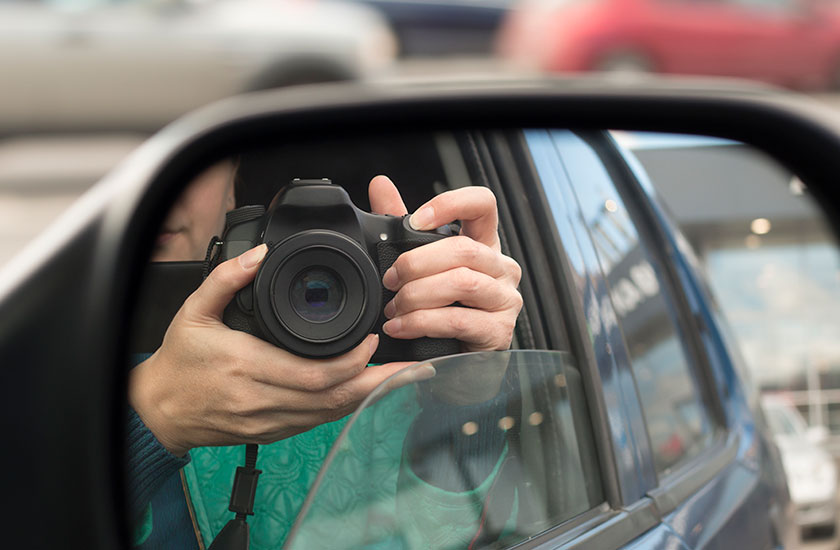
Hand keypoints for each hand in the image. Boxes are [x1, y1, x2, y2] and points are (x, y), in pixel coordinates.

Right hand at [129, 244, 412, 456]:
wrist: (158, 410)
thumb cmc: (178, 362)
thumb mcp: (193, 311)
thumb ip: (226, 279)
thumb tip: (258, 255)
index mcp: (246, 366)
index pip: (314, 373)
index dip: (352, 361)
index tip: (372, 339)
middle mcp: (262, 399)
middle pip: (333, 397)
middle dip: (376, 382)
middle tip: (410, 365)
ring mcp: (269, 421)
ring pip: (330, 415)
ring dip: (368, 397)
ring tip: (399, 379)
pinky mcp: (271, 432)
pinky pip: (317, 423)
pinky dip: (345, 408)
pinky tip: (365, 394)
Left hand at [369, 176, 522, 352]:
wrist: (455, 364)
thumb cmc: (441, 310)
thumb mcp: (421, 266)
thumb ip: (401, 227)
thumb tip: (380, 185)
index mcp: (484, 245)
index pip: (483, 204)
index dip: (450, 204)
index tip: (416, 220)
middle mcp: (501, 268)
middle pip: (462, 249)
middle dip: (416, 264)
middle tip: (390, 280)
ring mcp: (505, 300)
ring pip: (461, 282)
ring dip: (417, 295)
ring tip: (394, 308)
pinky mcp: (499, 332)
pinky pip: (457, 320)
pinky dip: (421, 323)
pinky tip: (401, 327)